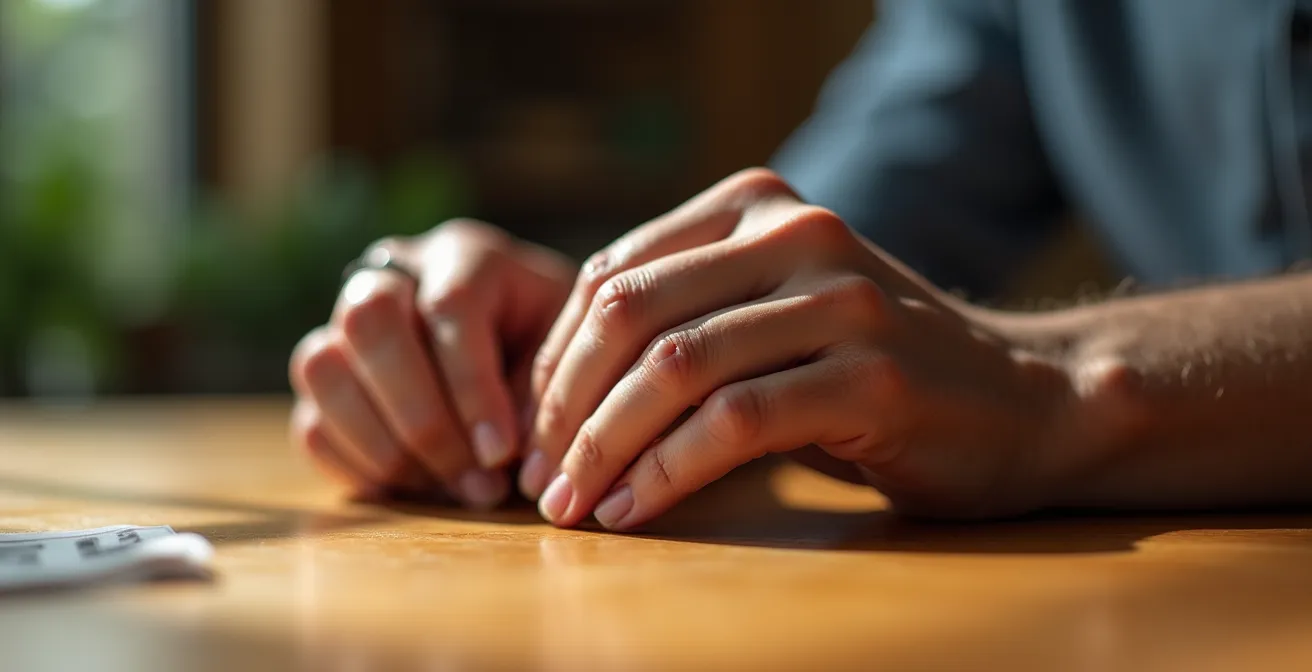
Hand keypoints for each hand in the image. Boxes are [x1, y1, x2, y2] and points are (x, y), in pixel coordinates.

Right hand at [289, 220, 574, 506]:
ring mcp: (343, 325)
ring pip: (321, 369)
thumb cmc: (555, 350)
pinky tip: (420, 490)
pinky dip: (360, 467)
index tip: (501, 453)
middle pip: (369, 320)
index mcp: (464, 256)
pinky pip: (312, 424)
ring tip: (452, 491)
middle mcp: (391, 276)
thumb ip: (541, 397)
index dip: (472, 388)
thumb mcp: (566, 358)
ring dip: (385, 447)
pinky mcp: (326, 382)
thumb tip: (504, 461)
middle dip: (421, 415)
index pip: (449, 306)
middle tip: (476, 481)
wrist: (525, 351)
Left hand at [524, 168, 1072, 528]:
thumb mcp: (775, 314)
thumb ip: (688, 315)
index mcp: (758, 204)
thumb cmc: (876, 371)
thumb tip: (559, 388)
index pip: (613, 274)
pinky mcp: (872, 375)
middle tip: (543, 478)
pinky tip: (635, 509)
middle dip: (565, 406)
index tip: (534, 431)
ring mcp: (840, 298)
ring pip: (674, 367)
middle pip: (630, 314)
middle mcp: (797, 231)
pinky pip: (734, 422)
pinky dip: (668, 472)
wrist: (1027, 402)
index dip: (555, 360)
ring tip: (574, 505)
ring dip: (604, 446)